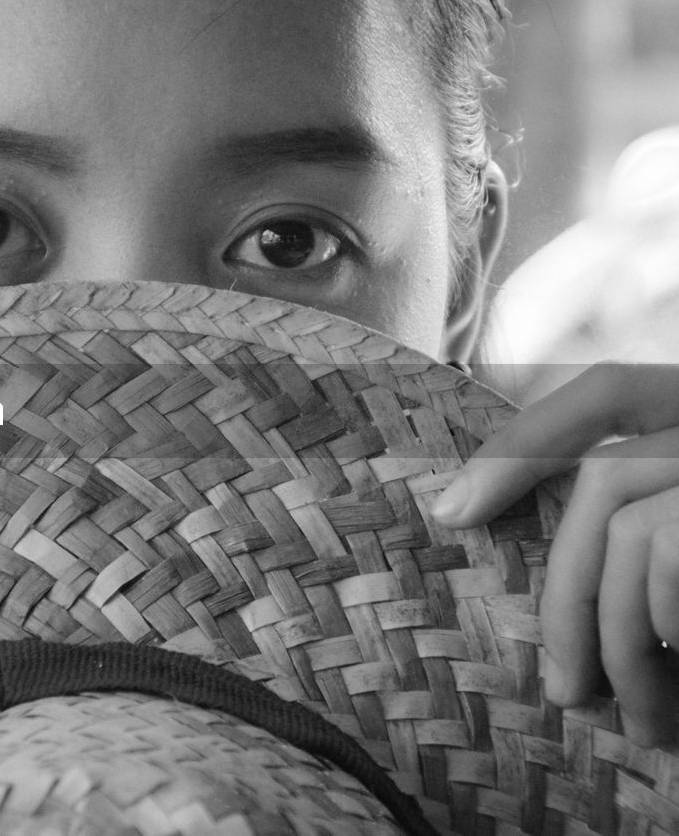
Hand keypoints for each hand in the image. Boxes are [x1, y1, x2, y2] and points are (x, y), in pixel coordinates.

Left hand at [433, 362, 678, 747]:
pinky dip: (659, 629)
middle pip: (604, 478)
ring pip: (628, 528)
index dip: (528, 438)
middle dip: (566, 595)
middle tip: (566, 693)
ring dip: (613, 635)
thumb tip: (485, 535)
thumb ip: (638, 525)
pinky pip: (662, 553)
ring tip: (642, 718)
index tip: (449, 511)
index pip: (610, 389)